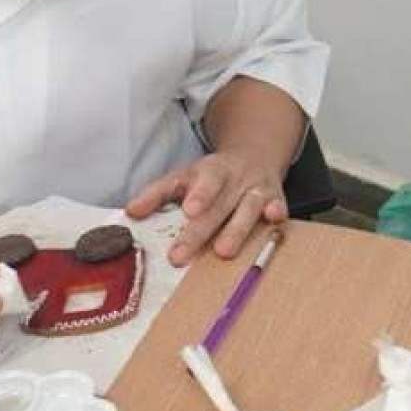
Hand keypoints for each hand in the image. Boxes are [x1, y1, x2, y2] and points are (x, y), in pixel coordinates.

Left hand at [125, 150, 287, 266]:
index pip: (204, 181)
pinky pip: (279, 206)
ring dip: (237, 229)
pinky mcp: (277, 198)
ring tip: (223, 252)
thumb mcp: (184, 177)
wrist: (255, 154)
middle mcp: (235, 178)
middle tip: (180, 255)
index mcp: (210, 171)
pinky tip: (275, 219)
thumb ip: (158, 193)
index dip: (199, 194)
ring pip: (248, 208)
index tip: (189, 210)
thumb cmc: (213, 176)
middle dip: (200, 231)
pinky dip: (278, 213)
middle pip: (218, 205)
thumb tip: (131, 212)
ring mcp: (257, 188)